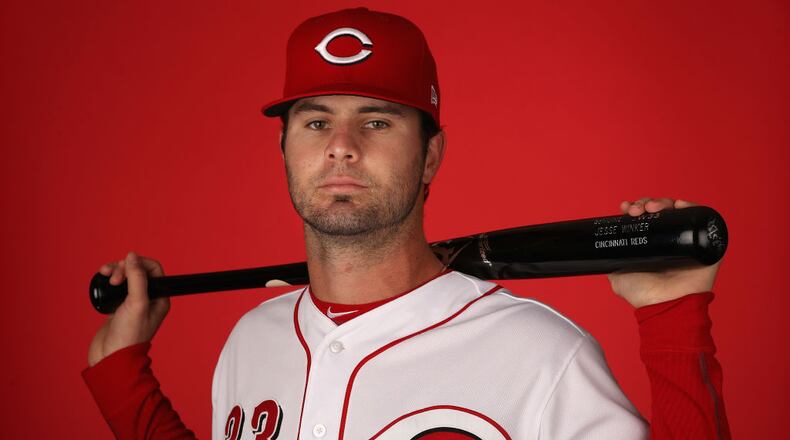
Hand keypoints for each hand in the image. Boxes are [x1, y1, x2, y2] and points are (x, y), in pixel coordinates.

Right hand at [87, 252, 169, 366]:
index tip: (125, 266)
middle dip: (124, 268)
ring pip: (125, 278)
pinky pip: (115, 287)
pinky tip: (103, 281)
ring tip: (105, 274)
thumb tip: (132, 256)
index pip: (154, 269)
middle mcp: (148, 299)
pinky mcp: (118, 307)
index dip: (139, 263)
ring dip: (115, 271)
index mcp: (160, 298)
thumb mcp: (137, 303)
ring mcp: (132, 303)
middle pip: (138, 271)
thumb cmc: (128, 335)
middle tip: (115, 279)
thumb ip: (137, 278)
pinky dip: (109, 281)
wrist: (110, 357)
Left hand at [607, 198, 720, 307]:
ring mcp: (687, 241)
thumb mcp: (617, 275)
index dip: (636, 208)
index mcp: (651, 245)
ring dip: (665, 202)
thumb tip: (601, 251)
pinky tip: (679, 205)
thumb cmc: (644, 296)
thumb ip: (611, 261)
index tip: (626, 208)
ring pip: (678, 211)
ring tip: (653, 207)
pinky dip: (692, 207)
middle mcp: (669, 241)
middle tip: (638, 210)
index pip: (645, 218)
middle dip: (647, 203)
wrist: (664, 306)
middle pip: (661, 211)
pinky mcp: (706, 245)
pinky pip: (703, 219)